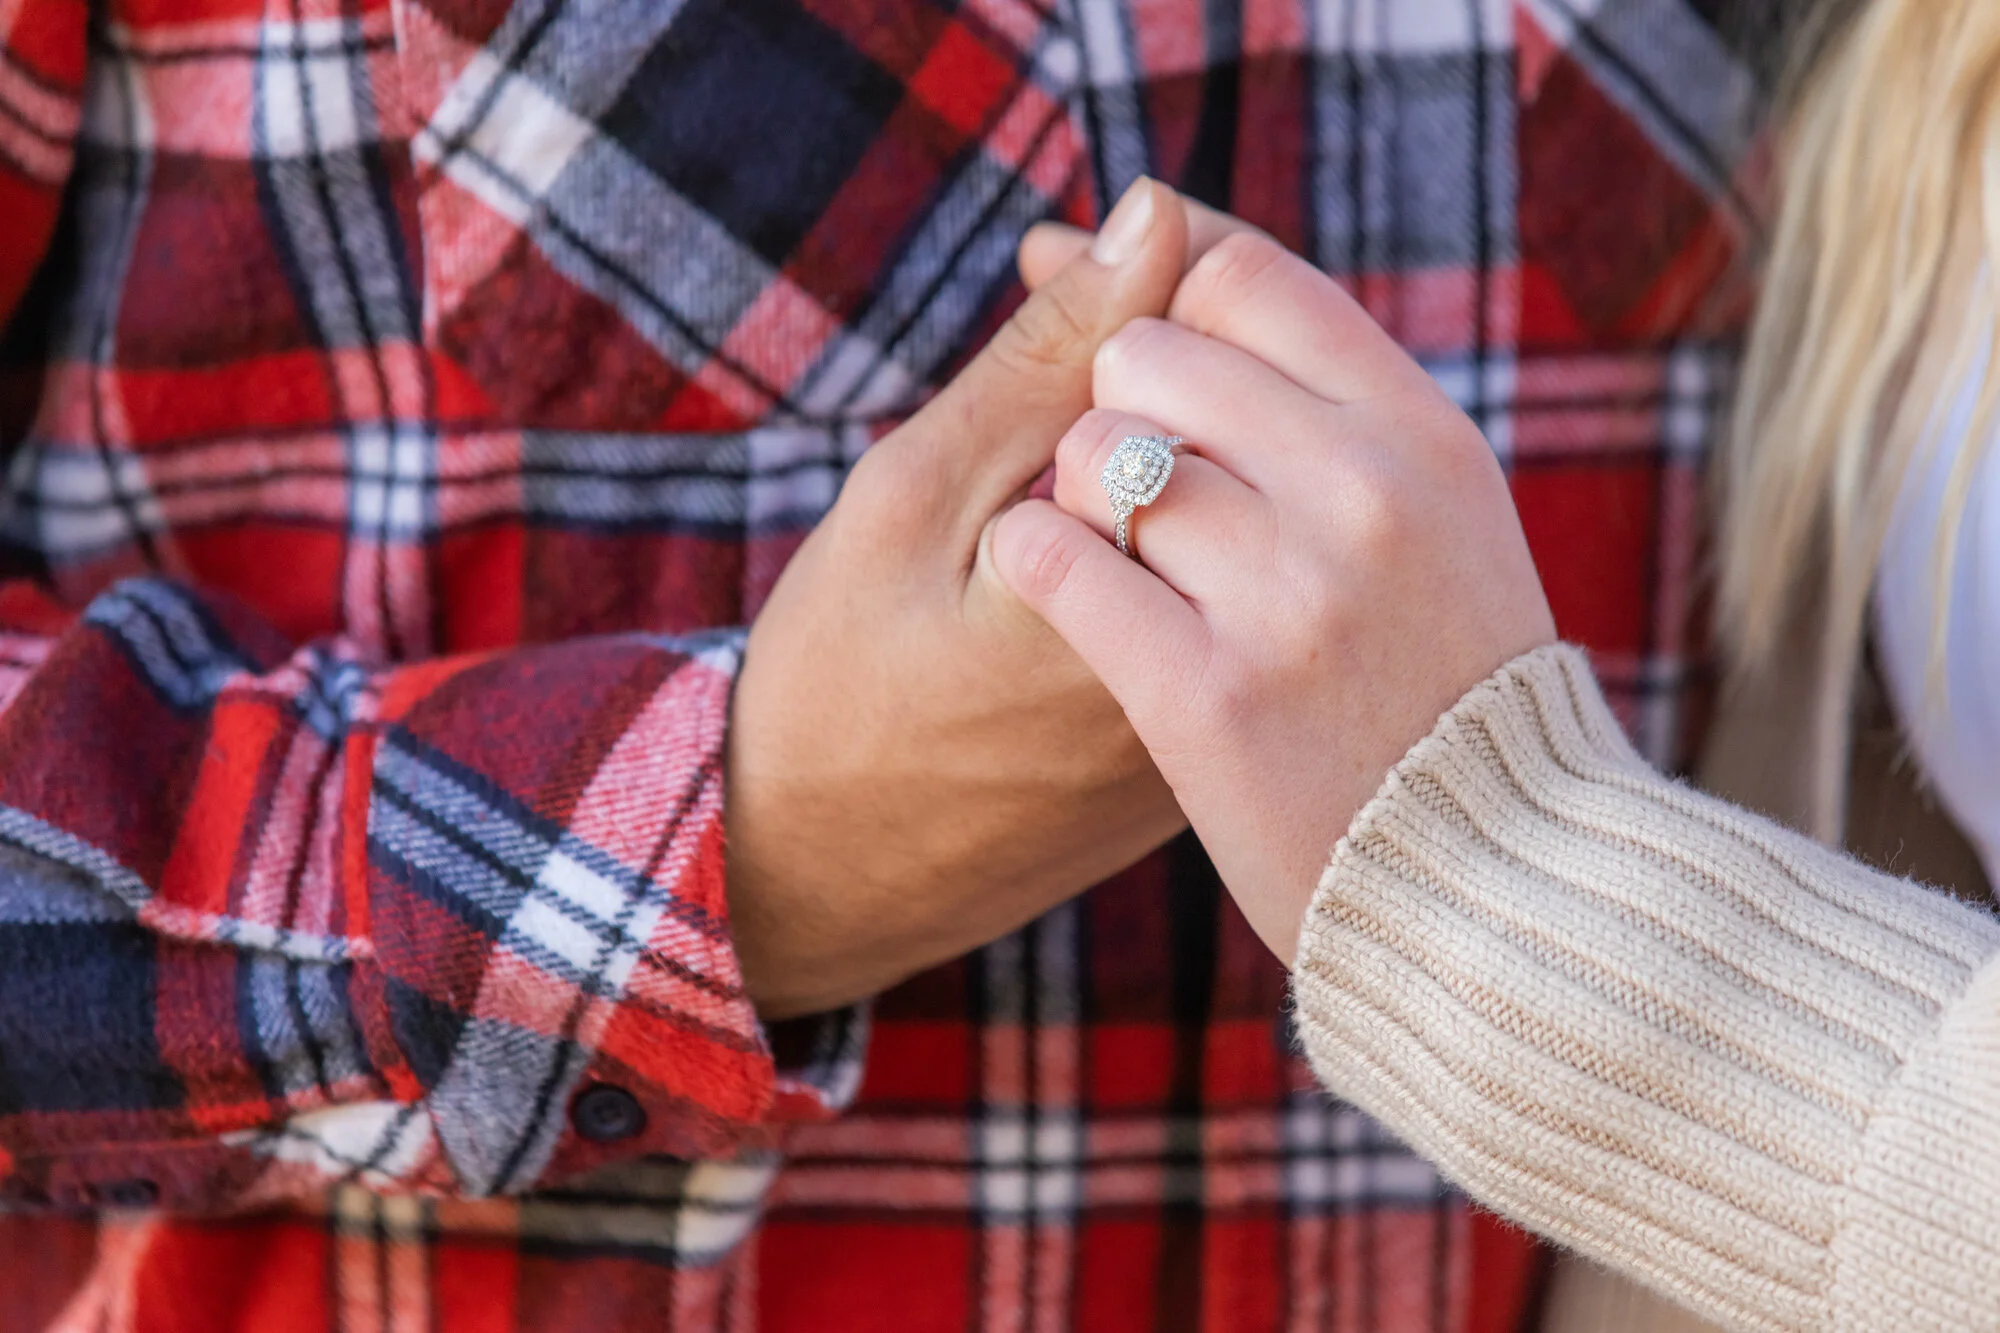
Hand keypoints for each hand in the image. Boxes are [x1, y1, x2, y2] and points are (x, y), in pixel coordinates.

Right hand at [728, 180, 1192, 1017]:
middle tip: (1052, 354)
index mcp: (1154, 584)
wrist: (822, 879)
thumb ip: (1049, 360)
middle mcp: (1223, 654)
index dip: (1138, 290)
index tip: (1053, 273)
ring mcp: (1226, 712)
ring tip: (1053, 461)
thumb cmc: (839, 684)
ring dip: (1168, 446)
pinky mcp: (1206, 747)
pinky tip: (1084, 536)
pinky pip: (1223, 597)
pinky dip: (1167, 535)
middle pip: (1251, 440)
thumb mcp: (915, 501)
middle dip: (1162, 361)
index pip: (1219, 368)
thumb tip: (1156, 213)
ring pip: (1244, 514)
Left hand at [993, 230, 1555, 963]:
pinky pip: (1059, 563)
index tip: (1122, 335)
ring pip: (1098, 458)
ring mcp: (1288, 597)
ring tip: (1113, 552)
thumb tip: (1175, 233)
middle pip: (1152, 352)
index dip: (1159, 289)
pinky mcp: (1205, 697)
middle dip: (1116, 402)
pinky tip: (1062, 591)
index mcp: (1422, 435)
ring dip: (1075, 495)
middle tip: (1132, 479)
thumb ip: (1325, 392)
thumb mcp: (1437, 512)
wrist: (1488, 884)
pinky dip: (1037, 563)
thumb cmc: (1439, 683)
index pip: (1246, 278)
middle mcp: (1364, 495)